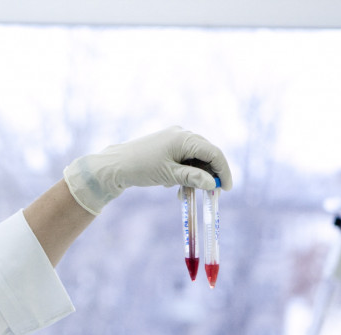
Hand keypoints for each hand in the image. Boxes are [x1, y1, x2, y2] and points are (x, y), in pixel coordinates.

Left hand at [63, 126, 232, 214]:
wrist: (115, 165)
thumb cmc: (141, 168)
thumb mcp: (169, 176)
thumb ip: (193, 178)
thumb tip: (212, 184)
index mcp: (184, 138)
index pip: (214, 153)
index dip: (222, 171)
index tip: (225, 189)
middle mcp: (181, 134)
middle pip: (206, 155)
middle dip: (208, 175)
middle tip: (209, 194)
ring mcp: (173, 138)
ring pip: (194, 158)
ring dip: (193, 176)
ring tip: (182, 193)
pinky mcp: (165, 145)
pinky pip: (183, 158)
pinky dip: (183, 172)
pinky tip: (172, 185)